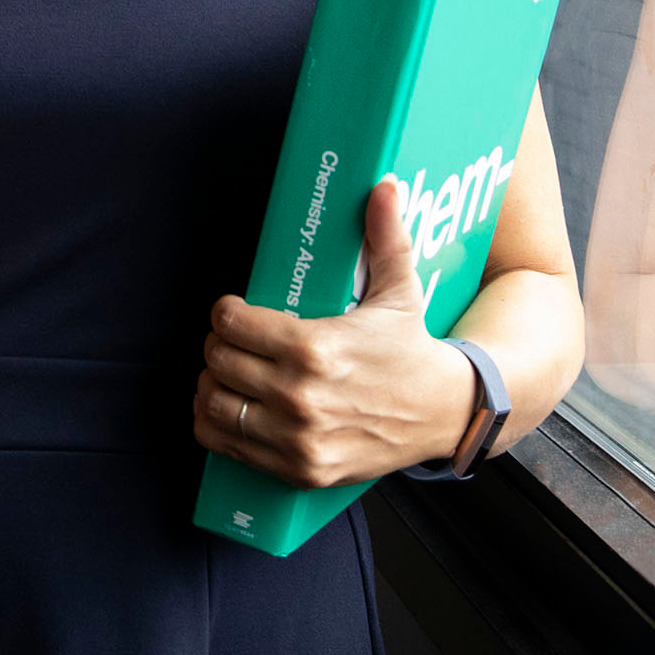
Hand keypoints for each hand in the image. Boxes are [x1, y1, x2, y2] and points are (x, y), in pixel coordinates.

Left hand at [193, 178, 479, 488]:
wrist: (444, 414)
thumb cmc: (412, 350)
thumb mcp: (400, 290)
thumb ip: (386, 236)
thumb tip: (382, 186)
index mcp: (315, 348)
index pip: (233, 323)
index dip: (226, 312)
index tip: (234, 310)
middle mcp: (300, 397)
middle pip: (218, 362)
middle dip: (218, 344)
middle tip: (231, 339)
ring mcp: (297, 439)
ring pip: (214, 405)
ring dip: (210, 385)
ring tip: (224, 372)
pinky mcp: (299, 469)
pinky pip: (228, 446)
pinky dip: (215, 426)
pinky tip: (227, 408)